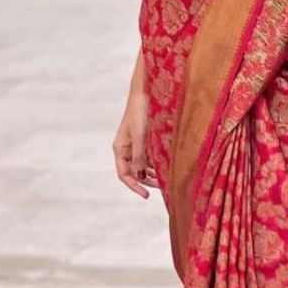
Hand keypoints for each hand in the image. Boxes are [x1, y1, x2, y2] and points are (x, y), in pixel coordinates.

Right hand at [112, 75, 159, 198]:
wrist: (146, 91)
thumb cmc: (140, 111)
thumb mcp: (140, 136)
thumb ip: (140, 156)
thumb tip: (140, 175)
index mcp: (120, 148)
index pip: (124, 174)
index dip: (134, 186)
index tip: (146, 195)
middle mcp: (126, 148)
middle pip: (134, 172)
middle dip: (146, 181)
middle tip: (162, 187)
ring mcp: (136, 144)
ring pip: (142, 165)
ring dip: (152, 173)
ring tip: (166, 179)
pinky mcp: (145, 138)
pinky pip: (149, 156)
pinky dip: (156, 162)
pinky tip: (167, 166)